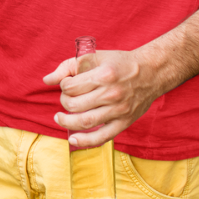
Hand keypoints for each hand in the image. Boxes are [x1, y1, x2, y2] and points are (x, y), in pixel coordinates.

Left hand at [42, 48, 161, 148]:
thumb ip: (69, 66)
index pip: (70, 87)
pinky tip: (72, 139)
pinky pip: (102, 137)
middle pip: (74, 105)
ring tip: (60, 117)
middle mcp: (111, 94)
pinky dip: (85, 141)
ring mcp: (119, 110)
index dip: (63, 86)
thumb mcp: (95, 56)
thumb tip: (46, 79)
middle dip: (63, 103)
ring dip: (66, 122)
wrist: (151, 72)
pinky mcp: (124, 122)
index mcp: (103, 75)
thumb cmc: (120, 63)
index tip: (66, 84)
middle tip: (65, 99)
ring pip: (85, 122)